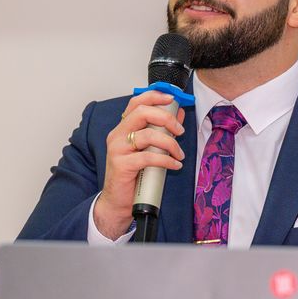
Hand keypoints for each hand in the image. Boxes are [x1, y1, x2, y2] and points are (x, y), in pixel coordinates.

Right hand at [95, 91, 186, 238]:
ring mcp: (117, 149)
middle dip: (167, 118)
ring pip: (148, 135)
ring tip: (179, 154)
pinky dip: (166, 160)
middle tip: (180, 130)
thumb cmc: (134, 174)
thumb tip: (178, 113)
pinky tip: (175, 165)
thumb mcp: (150, 148)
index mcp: (123, 128)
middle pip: (142, 112)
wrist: (118, 201)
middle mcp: (117, 135)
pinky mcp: (121, 165)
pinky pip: (149, 157)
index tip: (173, 99)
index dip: (155, 96)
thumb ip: (162, 130)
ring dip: (170, 143)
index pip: (136, 102)